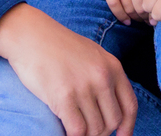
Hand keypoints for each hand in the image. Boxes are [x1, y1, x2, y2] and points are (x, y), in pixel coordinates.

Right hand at [0, 3, 137, 135]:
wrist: (30, 35)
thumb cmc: (58, 46)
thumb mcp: (92, 54)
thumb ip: (105, 76)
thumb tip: (109, 106)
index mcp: (112, 66)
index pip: (130, 106)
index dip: (128, 127)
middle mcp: (102, 77)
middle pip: (113, 121)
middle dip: (102, 132)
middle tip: (88, 130)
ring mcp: (84, 87)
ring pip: (95, 129)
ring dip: (86, 134)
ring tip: (75, 128)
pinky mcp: (63, 97)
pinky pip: (77, 130)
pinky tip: (64, 130)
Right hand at [97, 0, 159, 24]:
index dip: (156, 10)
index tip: (159, 16)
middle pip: (141, 7)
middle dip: (147, 18)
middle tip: (151, 22)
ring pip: (129, 8)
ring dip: (135, 18)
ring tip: (140, 22)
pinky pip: (113, 4)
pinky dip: (120, 15)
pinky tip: (126, 21)